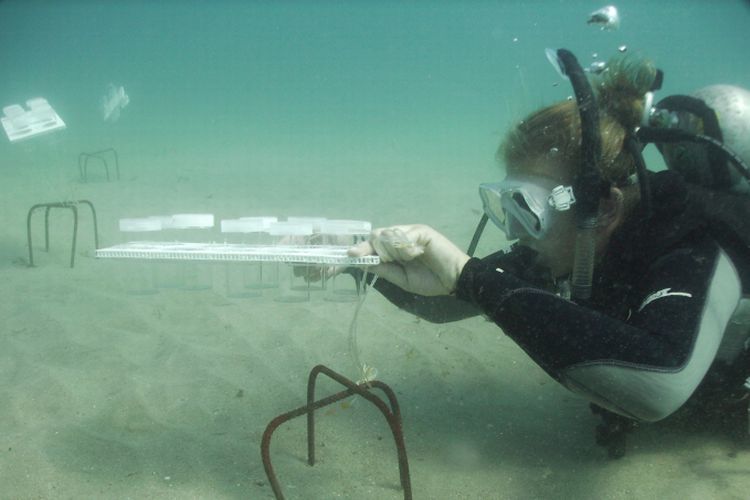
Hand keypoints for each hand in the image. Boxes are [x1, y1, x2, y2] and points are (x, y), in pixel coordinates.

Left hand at [348, 225, 469, 295]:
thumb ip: (384, 270)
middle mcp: (399, 238)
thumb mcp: (402, 279)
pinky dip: (404, 246)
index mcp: (393, 250)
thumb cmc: (430, 280)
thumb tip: (362, 263)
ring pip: (386, 233)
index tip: (346, 256)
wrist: (454, 280)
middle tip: (363, 256)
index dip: (359, 250)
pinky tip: (413, 254)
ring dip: (388, 249)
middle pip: (375, 236)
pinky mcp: (421, 231)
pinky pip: (404, 234)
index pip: (372, 246)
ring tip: (403, 259)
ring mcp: (410, 232)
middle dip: (367, 248)